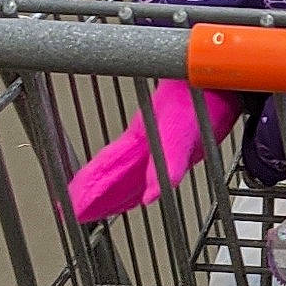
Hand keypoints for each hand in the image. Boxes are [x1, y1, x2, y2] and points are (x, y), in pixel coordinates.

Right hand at [67, 82, 241, 222]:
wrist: (217, 72)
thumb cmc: (201, 97)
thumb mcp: (183, 131)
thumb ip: (167, 160)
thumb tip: (151, 196)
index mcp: (139, 139)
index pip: (106, 170)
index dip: (89, 192)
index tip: (70, 212)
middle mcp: (142, 141)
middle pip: (109, 173)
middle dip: (88, 194)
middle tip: (68, 214)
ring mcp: (155, 140)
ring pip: (123, 171)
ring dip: (106, 191)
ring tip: (89, 208)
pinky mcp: (171, 139)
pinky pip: (141, 167)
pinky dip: (131, 183)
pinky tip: (135, 192)